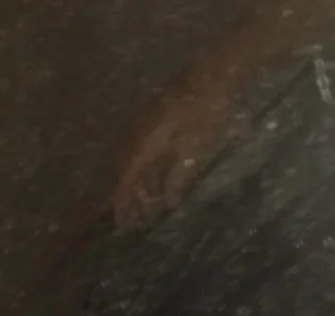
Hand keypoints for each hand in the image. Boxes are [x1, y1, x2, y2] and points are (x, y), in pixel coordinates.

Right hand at [113, 66, 235, 228]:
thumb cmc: (204, 113)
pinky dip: (146, 167)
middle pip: (124, 172)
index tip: (121, 222)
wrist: (212, 73)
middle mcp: (137, 136)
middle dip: (128, 196)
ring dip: (138, 182)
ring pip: (133, 160)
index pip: (124, 181)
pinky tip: (158, 176)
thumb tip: (168, 201)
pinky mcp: (155, 118)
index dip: (122, 203)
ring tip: (149, 202)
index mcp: (143, 146)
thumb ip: (176, 178)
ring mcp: (144, 125)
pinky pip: (142, 149)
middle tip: (134, 217)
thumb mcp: (193, 151)